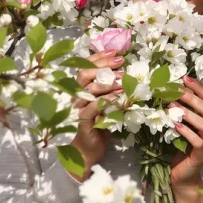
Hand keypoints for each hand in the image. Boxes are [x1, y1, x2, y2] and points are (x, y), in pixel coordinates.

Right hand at [69, 50, 122, 180]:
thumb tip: (127, 73)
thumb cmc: (98, 125)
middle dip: (103, 65)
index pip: (84, 67)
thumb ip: (111, 90)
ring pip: (88, 90)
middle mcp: (75, 97)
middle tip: (121, 63)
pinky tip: (118, 98)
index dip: (98, 57)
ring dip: (107, 83)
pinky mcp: (82, 122)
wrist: (88, 150)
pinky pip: (92, 108)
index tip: (115, 52)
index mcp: (80, 89)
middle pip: (83, 74)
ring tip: (124, 81)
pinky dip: (105, 101)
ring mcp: (77, 109)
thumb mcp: (106, 104)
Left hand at [168, 75, 202, 191]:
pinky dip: (186, 131)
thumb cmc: (181, 148)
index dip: (200, 88)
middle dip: (192, 97)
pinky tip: (175, 125)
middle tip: (175, 89)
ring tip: (172, 105)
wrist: (183, 176)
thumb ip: (183, 111)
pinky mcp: (201, 156)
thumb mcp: (184, 126)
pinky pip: (197, 141)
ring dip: (188, 112)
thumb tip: (171, 90)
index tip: (185, 77)